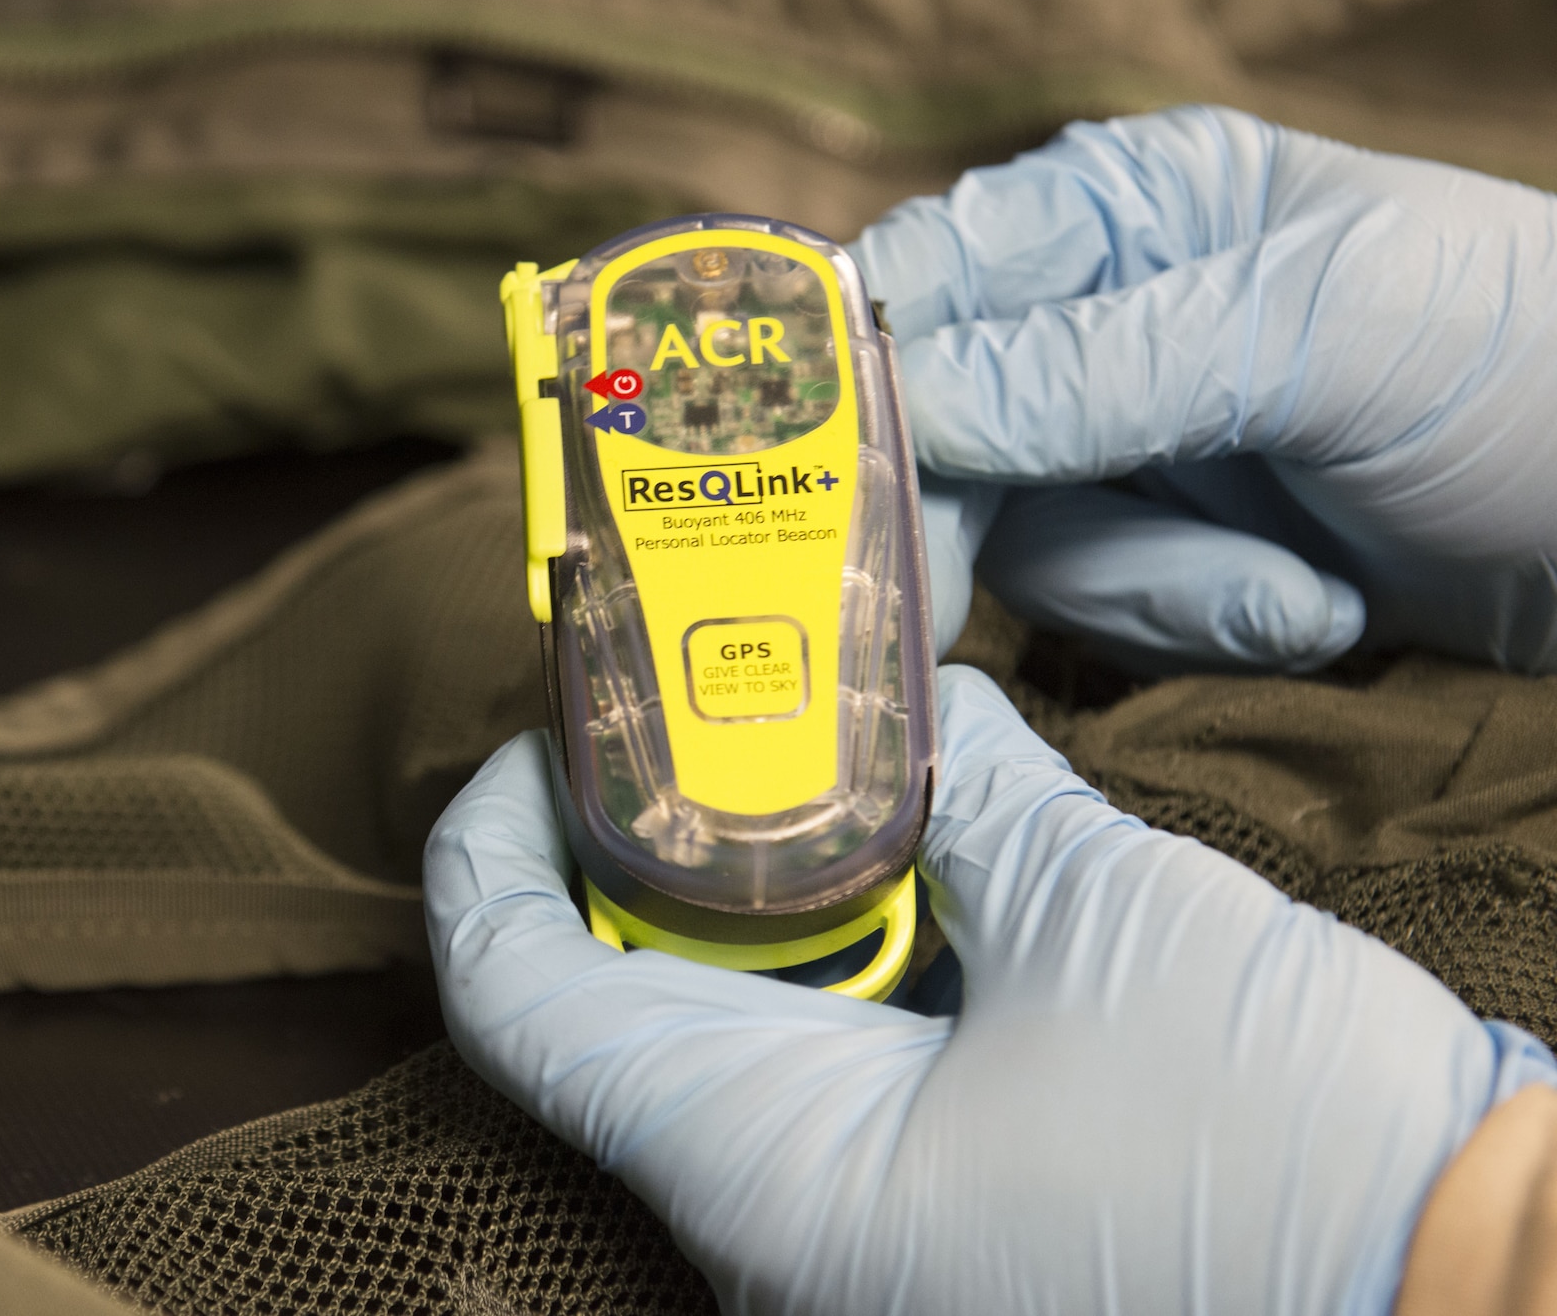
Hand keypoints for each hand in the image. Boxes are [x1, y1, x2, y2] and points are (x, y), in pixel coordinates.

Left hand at [425, 667, 1555, 1313]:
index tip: (550, 727)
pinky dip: (850, 955)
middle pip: (614, 1001)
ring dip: (759, 894)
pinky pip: (834, 1068)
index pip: (521, 997)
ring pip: (728, 1029)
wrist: (1474, 1297)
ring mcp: (858, 1229)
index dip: (500, 842)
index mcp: (766, 1171)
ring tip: (811, 756)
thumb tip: (917, 716)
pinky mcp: (936, 1213)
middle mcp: (777, 1223)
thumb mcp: (1104, 922)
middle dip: (645, 845)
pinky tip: (915, 858)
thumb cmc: (1289, 1159)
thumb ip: (970, 798)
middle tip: (696, 704)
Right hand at [864, 106, 1556, 673]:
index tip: (847, 471)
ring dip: (1152, 593)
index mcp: (1132, 208)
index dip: (870, 368)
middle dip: (982, 522)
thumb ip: (1101, 370)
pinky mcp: (1170, 552)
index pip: (934, 270)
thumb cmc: (1517, 361)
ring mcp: (1132, 444)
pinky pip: (1105, 608)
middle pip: (945, 428)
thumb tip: (911, 409)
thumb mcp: (1317, 339)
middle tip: (955, 605)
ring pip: (1025, 541)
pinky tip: (1321, 610)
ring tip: (1299, 600)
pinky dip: (1203, 625)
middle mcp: (1104, 318)